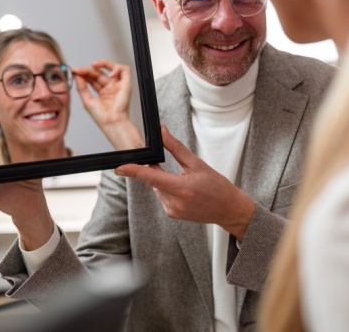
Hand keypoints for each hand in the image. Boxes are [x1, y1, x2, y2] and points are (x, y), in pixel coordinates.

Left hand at [74, 60, 144, 149]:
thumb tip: (77, 76)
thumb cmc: (102, 117)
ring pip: (112, 68)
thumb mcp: (87, 100)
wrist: (111, 122)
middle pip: (100, 73)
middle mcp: (111, 88)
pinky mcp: (126, 84)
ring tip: (93, 65)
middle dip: (89, 69)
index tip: (76, 72)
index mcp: (103, 93)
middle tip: (80, 69)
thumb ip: (82, 87)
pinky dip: (117, 68)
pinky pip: (125, 70)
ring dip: (103, 64)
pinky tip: (109, 72)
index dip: (85, 73)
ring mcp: (118, 86)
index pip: (93, 78)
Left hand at [114, 126, 256, 240]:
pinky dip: (169, 190)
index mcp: (182, 188)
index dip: (133, 171)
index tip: (120, 167)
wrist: (229, 209)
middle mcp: (175, 202)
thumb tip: (162, 133)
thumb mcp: (198, 164)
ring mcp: (173, 211)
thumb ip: (176, 148)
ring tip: (187, 183)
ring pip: (158, 189)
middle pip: (154, 181)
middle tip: (173, 168)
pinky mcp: (173, 215)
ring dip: (164, 182)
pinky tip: (185, 191)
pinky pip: (163, 197)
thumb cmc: (218, 187)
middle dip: (157, 171)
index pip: (151, 178)